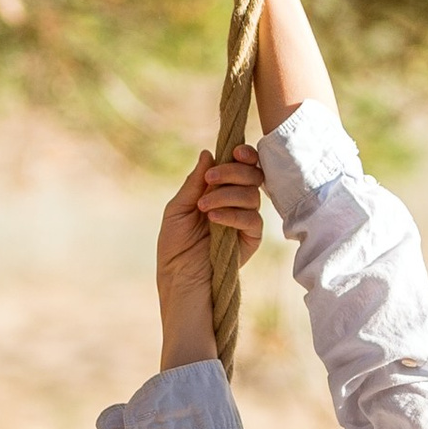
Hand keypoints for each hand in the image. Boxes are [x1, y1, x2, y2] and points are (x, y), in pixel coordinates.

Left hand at [158, 144, 263, 284]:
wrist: (179, 277)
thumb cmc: (175, 245)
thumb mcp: (178, 208)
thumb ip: (194, 182)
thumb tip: (208, 153)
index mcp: (219, 190)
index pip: (241, 166)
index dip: (243, 154)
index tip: (234, 151)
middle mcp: (236, 202)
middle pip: (252, 175)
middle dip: (233, 172)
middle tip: (210, 179)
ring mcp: (245, 220)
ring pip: (252, 195)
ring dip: (226, 195)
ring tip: (204, 207)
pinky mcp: (251, 239)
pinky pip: (252, 219)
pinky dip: (232, 214)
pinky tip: (213, 219)